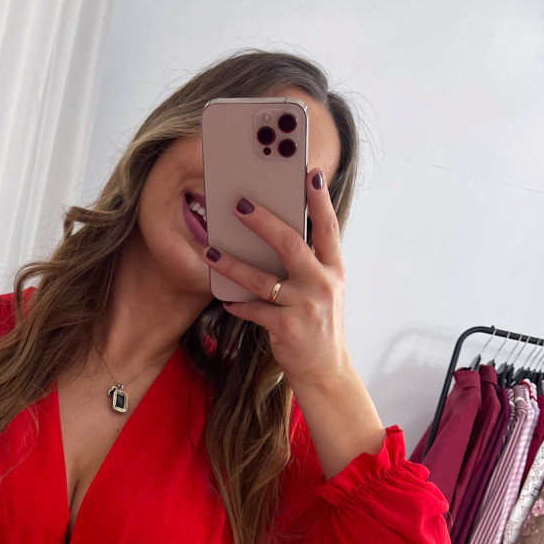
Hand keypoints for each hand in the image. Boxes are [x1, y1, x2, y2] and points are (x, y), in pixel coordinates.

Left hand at [204, 170, 386, 477]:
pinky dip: (237, 305)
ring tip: (210, 250)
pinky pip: (253, 310)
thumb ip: (308, 264)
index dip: (318, 199)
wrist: (326, 371)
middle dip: (263, 221)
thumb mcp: (323, 291)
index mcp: (334, 268)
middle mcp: (322, 283)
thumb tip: (276, 234)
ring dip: (232, 264)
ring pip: (262, 278)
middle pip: (290, 243)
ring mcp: (305, 305)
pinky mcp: (286, 327)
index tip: (308, 171)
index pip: (328, 226)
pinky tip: (224, 300)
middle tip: (239, 203)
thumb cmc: (319, 326)